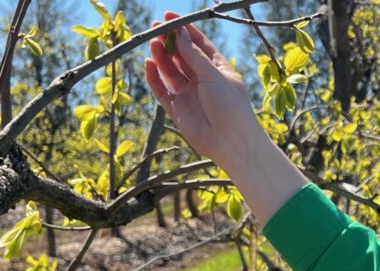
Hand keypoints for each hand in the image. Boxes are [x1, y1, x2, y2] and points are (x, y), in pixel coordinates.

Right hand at [144, 11, 305, 224]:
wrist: (231, 143)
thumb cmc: (230, 107)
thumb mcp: (214, 76)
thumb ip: (194, 56)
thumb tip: (180, 33)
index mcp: (219, 70)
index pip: (200, 45)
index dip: (185, 30)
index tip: (170, 17)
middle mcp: (204, 81)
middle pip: (183, 56)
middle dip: (170, 42)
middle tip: (156, 27)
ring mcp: (190, 95)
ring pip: (171, 71)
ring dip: (161, 57)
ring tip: (152, 42)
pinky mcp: (178, 110)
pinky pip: (162, 90)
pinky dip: (154, 78)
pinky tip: (148, 64)